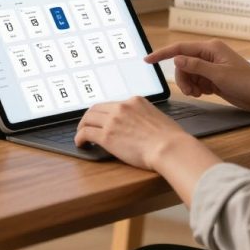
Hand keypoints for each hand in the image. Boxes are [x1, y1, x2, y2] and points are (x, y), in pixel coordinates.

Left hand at [74, 96, 195, 169]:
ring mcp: (113, 120)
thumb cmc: (170, 138)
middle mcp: (122, 107)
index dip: (104, 113)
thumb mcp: (158, 117)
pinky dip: (79, 138)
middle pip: (96, 108)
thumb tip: (139, 125)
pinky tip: (81, 144)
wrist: (169, 148)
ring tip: (81, 135)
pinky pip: (85, 133)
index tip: (102, 120)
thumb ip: (144, 116)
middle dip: (89, 117)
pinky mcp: (107, 136)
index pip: (113, 104)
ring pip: (87, 119)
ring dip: (82, 127)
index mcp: (135, 101)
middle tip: (86, 126)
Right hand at [144, 39, 249, 112]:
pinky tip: (205, 93)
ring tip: (199, 94)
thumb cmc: (248, 82)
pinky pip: (196, 81)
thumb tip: (177, 59)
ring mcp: (211, 67)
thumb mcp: (220, 75)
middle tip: (190, 91)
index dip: (162, 54)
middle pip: (182, 64)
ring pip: (188, 74)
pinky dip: (196, 88)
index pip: (180, 49)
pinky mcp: (213, 78)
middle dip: (182, 78)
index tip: (148, 60)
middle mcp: (209, 55)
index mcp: (210, 49)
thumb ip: (196, 67)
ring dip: (189, 85)